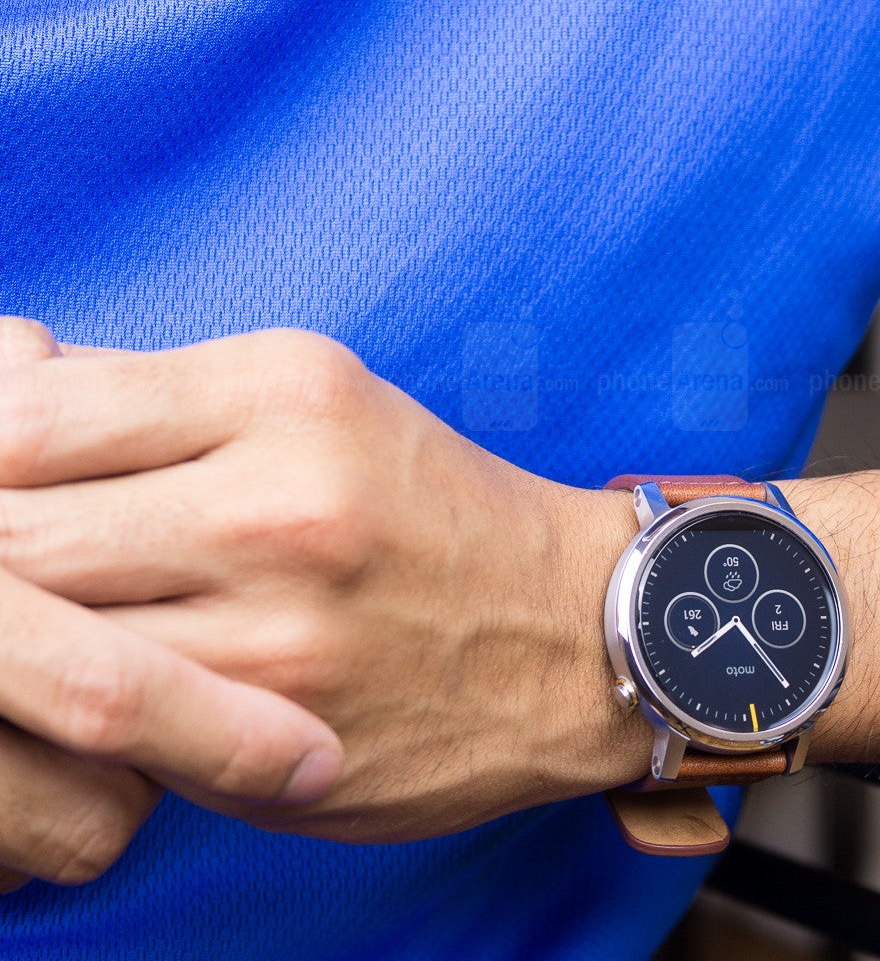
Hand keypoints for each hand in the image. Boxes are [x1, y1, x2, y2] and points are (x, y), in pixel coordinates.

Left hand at [0, 324, 648, 842]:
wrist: (574, 636)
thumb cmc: (428, 512)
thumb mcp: (321, 404)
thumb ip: (158, 397)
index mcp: (288, 389)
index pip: (23, 413)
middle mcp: (281, 502)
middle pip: (6, 527)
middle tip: (16, 560)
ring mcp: (274, 630)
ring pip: (36, 641)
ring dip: (17, 636)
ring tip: (50, 621)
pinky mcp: (267, 737)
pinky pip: (97, 723)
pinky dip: (64, 707)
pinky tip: (84, 687)